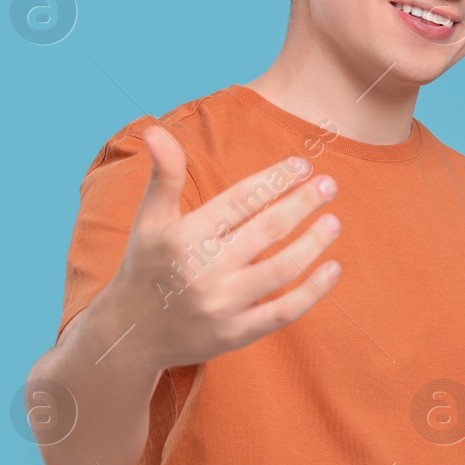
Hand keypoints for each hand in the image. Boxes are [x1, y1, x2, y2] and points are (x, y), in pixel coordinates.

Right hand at [105, 123, 341, 370]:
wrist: (131, 336)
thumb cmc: (146, 266)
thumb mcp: (148, 220)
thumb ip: (164, 176)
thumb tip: (155, 129)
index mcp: (182, 237)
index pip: (240, 200)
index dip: (275, 179)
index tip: (302, 165)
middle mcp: (201, 271)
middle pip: (267, 230)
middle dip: (303, 203)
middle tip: (328, 184)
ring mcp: (220, 305)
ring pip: (282, 269)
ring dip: (314, 243)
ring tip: (333, 222)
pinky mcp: (235, 335)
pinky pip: (285, 311)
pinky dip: (314, 291)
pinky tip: (333, 267)